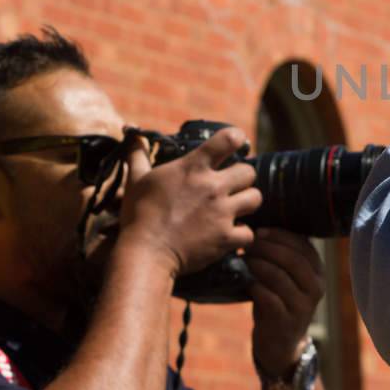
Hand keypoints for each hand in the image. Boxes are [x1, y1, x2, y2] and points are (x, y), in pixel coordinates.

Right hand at [118, 127, 259, 277]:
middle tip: (231, 186)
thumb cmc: (138, 215)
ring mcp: (222, 213)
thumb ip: (138, 155)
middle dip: (242, 178)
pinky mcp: (226, 238)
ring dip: (247, 203)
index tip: (234, 145)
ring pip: (255, 199)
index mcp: (193, 168)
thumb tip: (134, 135)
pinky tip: (231, 234)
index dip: (235, 139)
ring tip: (235, 208)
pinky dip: (242, 235)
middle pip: (249, 172)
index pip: (228, 139)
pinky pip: (250, 232)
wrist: (145, 254)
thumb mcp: (136, 180)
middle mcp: (212, 187)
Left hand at [246, 229, 324, 373]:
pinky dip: (255, 286)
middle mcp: (316, 288)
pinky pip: (270, 298)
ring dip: (259, 265)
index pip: (304, 246)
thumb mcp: (286, 278)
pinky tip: (246, 281)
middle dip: (268, 248)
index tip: (259, 230)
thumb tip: (257, 229)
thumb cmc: (279, 302)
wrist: (281, 344)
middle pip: (294, 260)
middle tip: (248, 244)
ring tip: (244, 259)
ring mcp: (303, 306)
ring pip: (281, 277)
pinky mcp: (287, 322)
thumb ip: (280, 257)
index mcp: (318, 272)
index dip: (281, 235)